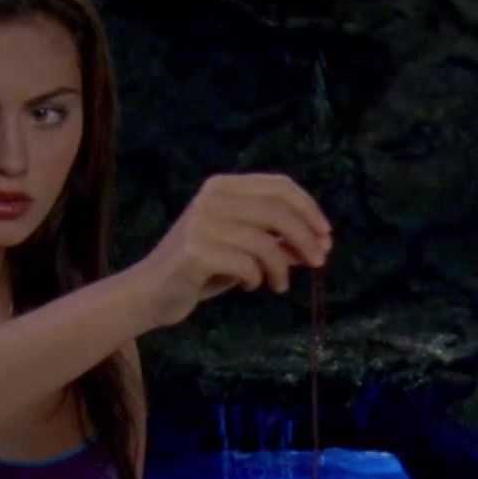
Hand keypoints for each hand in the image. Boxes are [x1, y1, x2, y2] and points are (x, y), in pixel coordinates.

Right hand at [131, 173, 331, 329]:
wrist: (152, 292)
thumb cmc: (202, 270)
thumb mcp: (245, 252)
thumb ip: (277, 243)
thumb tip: (319, 244)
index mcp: (223, 187)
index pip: (279, 186)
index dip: (309, 208)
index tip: (326, 234)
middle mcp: (212, 198)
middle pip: (278, 211)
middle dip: (305, 238)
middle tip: (319, 262)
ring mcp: (202, 222)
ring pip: (265, 242)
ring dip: (281, 268)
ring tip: (279, 285)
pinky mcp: (196, 251)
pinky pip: (247, 264)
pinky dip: (257, 278)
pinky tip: (250, 286)